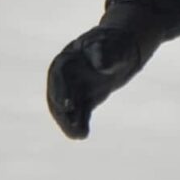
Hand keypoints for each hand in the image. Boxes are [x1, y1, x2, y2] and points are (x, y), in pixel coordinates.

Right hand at [46, 19, 174, 138]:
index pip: (58, 74)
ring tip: (78, 135)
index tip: (66, 105)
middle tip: (70, 126)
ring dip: (69, 123)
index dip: (60, 90)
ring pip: (66, 108)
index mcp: (69, 58)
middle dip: (62, 112)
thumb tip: (100, 66)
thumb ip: (106, 53)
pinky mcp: (83, 100)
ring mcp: (73, 88)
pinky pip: (78, 114)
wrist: (121, 51)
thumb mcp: (113, 45)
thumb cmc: (115, 44)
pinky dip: (80, 124)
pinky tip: (84, 134)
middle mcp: (66, 76)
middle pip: (57, 95)